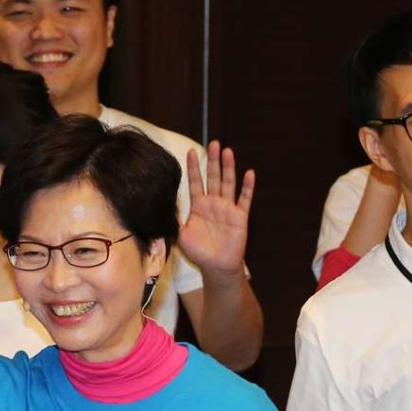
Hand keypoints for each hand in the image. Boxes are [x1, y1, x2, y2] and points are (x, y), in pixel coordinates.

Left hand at [178, 141, 254, 277]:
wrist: (217, 267)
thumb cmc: (199, 252)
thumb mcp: (181, 235)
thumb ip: (174, 220)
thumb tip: (162, 206)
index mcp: (199, 206)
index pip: (196, 182)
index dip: (193, 168)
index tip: (190, 151)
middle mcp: (214, 204)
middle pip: (213, 177)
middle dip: (213, 161)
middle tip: (214, 143)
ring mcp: (228, 208)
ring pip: (228, 183)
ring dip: (228, 167)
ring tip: (227, 151)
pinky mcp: (240, 217)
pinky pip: (244, 199)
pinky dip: (247, 187)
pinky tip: (249, 173)